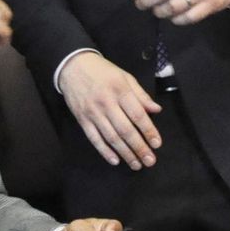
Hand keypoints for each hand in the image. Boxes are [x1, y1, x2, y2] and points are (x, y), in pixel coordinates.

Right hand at [59, 52, 160, 168]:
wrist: (72, 66)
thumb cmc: (102, 71)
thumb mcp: (124, 76)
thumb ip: (140, 94)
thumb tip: (156, 110)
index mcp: (120, 90)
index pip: (137, 114)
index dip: (148, 130)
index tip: (157, 144)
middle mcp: (106, 103)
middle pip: (125, 130)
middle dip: (139, 147)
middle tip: (150, 161)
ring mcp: (93, 112)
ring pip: (111, 137)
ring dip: (125, 153)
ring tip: (136, 164)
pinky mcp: (82, 119)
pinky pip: (94, 138)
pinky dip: (104, 151)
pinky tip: (115, 160)